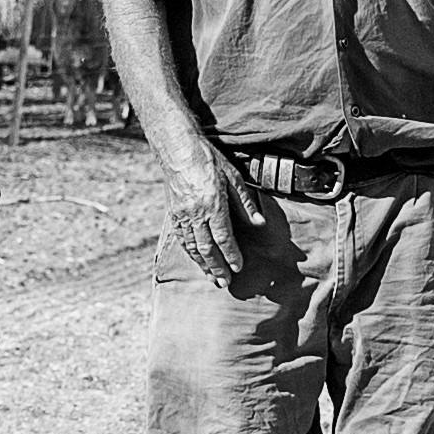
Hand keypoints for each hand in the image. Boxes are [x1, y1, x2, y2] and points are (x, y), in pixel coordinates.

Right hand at [163, 141, 259, 290]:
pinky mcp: (173, 214)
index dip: (231, 255)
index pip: (223, 237)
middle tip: (226, 283)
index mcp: (213, 203)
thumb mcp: (233, 176)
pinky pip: (182, 240)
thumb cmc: (209, 160)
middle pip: (207, 248)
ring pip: (192, 247)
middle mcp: (195, 213)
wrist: (178, 150)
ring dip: (203, 265)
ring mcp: (182, 215)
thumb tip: (259, 223)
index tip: (238, 268)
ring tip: (213, 278)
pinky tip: (197, 261)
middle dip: (217, 268)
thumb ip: (245, 203)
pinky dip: (190, 254)